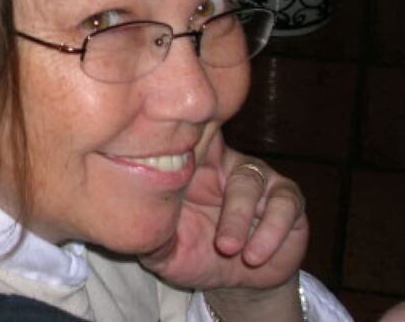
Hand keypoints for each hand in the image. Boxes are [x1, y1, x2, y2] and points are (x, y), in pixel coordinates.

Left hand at [139, 125, 307, 291]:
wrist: (234, 282)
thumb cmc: (192, 255)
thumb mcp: (166, 252)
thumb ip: (150, 237)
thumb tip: (128, 228)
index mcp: (189, 168)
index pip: (183, 138)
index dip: (179, 132)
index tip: (169, 132)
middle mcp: (222, 165)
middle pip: (216, 152)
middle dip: (203, 184)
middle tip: (206, 230)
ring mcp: (256, 178)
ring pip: (249, 181)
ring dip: (238, 217)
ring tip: (228, 249)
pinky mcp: (285, 198)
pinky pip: (283, 204)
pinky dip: (270, 231)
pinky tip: (254, 255)